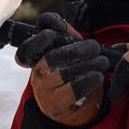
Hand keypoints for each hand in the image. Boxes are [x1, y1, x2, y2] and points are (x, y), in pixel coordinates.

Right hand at [15, 12, 108, 126]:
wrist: (76, 104)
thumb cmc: (71, 68)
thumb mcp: (67, 48)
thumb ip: (64, 33)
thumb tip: (58, 23)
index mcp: (36, 58)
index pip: (26, 50)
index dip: (37, 40)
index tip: (51, 33)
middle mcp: (37, 74)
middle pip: (50, 59)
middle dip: (74, 51)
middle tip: (94, 47)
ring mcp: (44, 91)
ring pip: (63, 74)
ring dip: (87, 65)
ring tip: (102, 61)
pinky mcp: (55, 105)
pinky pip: (71, 91)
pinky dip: (87, 81)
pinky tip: (97, 76)